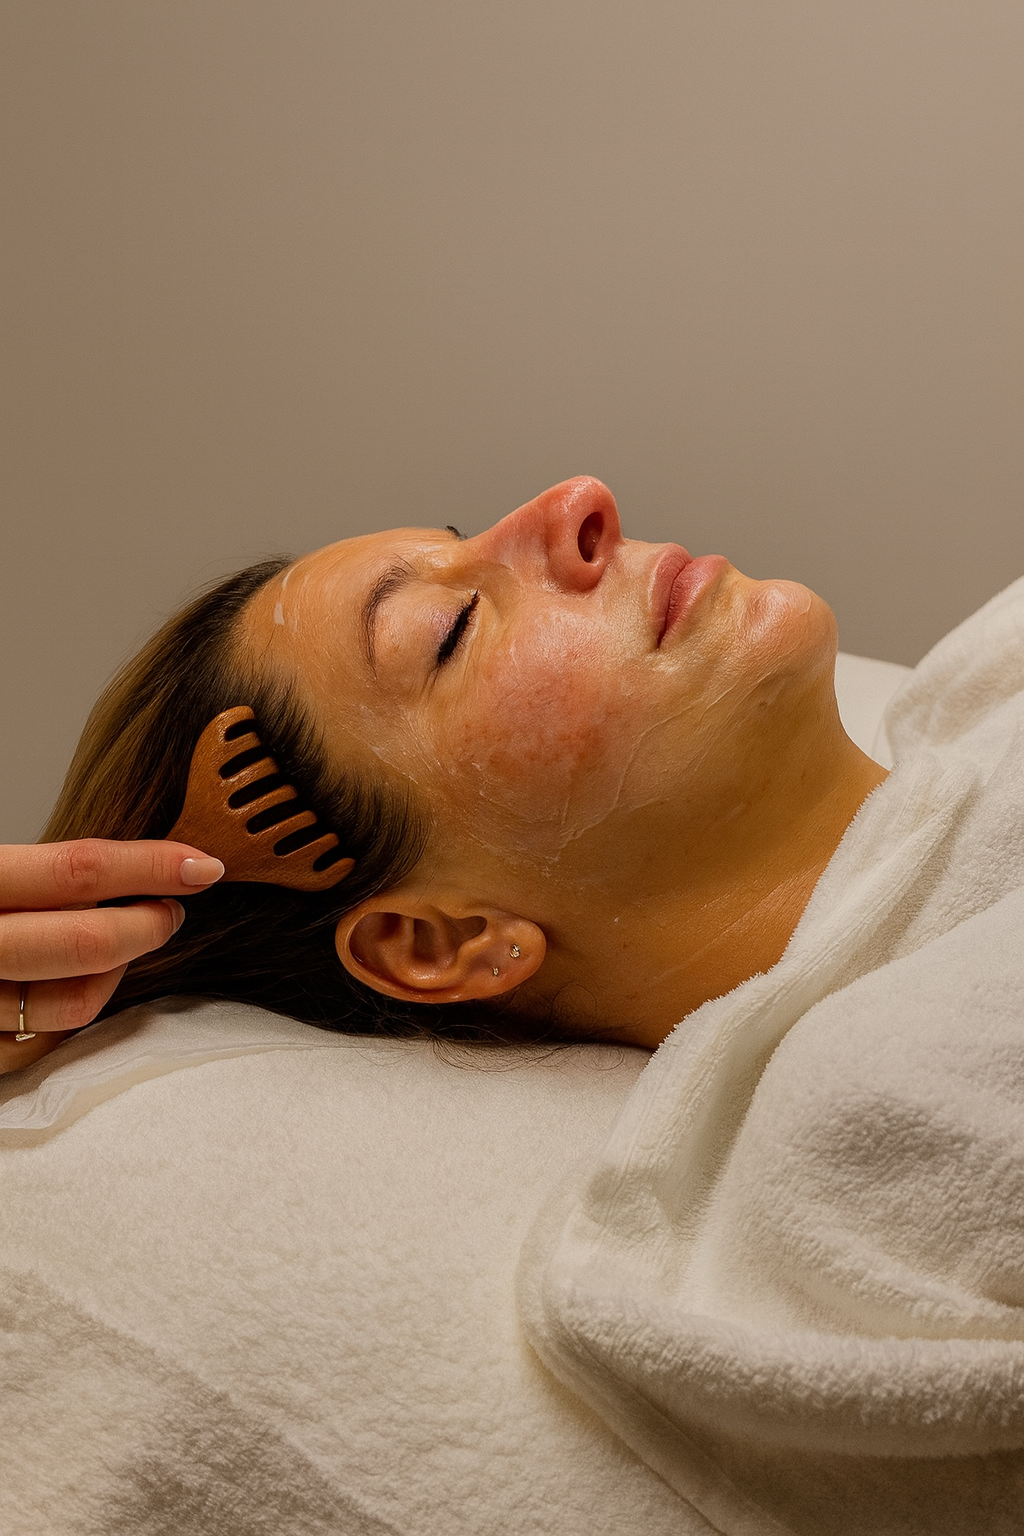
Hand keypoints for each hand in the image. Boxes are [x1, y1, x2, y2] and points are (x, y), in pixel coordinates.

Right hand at [0, 839, 223, 1074]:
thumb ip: (29, 874)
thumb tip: (118, 869)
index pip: (76, 870)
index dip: (150, 865)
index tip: (201, 864)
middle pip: (84, 941)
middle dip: (148, 924)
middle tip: (172, 907)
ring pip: (70, 1003)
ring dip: (117, 972)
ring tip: (125, 942)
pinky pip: (39, 1043)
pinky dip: (75, 1013)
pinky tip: (82, 985)